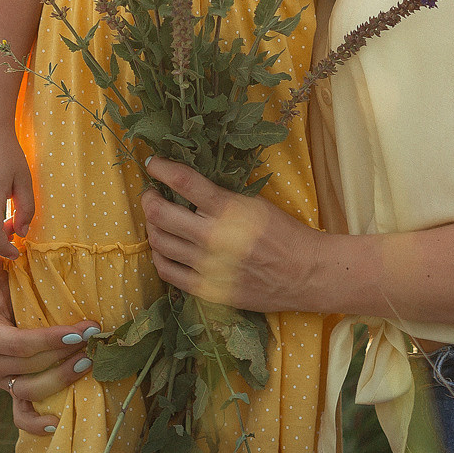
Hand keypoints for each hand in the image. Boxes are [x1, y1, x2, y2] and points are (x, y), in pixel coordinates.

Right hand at [0, 271, 100, 433]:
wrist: (12, 308)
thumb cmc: (11, 286)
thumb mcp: (2, 273)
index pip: (18, 344)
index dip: (50, 340)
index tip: (83, 331)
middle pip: (27, 369)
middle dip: (63, 358)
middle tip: (94, 343)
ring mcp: (1, 382)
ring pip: (28, 392)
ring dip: (60, 380)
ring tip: (89, 363)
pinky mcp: (13, 395)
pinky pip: (20, 417)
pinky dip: (36, 424)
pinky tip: (57, 422)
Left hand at [140, 158, 321, 312]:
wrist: (304, 273)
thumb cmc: (284, 233)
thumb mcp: (256, 204)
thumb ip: (221, 197)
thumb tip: (188, 185)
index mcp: (229, 210)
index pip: (184, 182)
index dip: (161, 168)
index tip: (152, 163)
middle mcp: (214, 238)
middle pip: (161, 214)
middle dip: (149, 199)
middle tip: (150, 195)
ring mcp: (208, 266)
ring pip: (159, 242)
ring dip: (152, 226)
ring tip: (157, 219)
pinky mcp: (207, 289)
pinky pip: (167, 271)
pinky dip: (159, 256)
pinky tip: (163, 248)